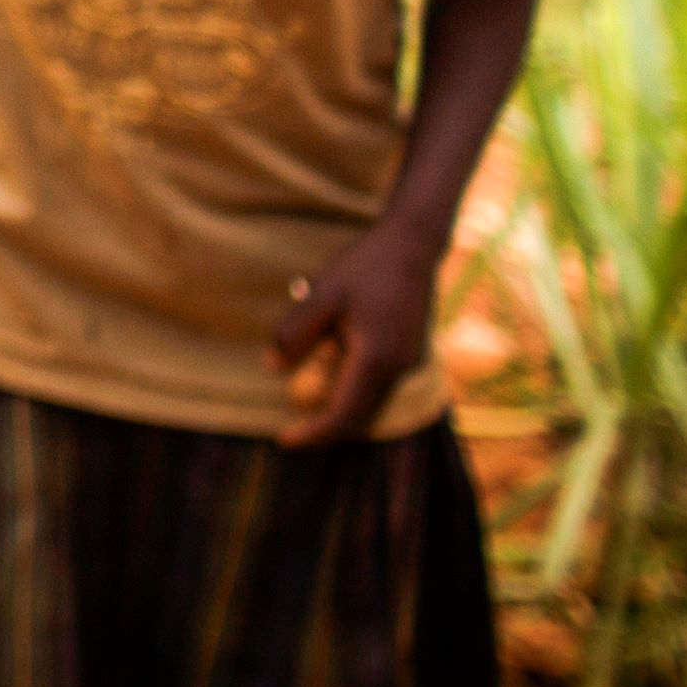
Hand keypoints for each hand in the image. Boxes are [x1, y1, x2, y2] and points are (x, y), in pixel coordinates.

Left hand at [270, 216, 450, 447]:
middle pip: (362, 417)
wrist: (412, 245)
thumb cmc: (364, 266)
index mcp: (378, 358)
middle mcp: (401, 368)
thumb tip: (273, 369)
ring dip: (341, 410)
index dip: (315, 433)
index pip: (346, 415)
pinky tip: (329, 376)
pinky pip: (381, 386)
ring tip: (304, 409)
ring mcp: (411, 362)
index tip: (285, 440)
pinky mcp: (412, 353)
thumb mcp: (321, 295)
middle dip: (327, 428)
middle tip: (291, 431)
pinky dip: (355, 393)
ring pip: (373, 404)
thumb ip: (296, 333)